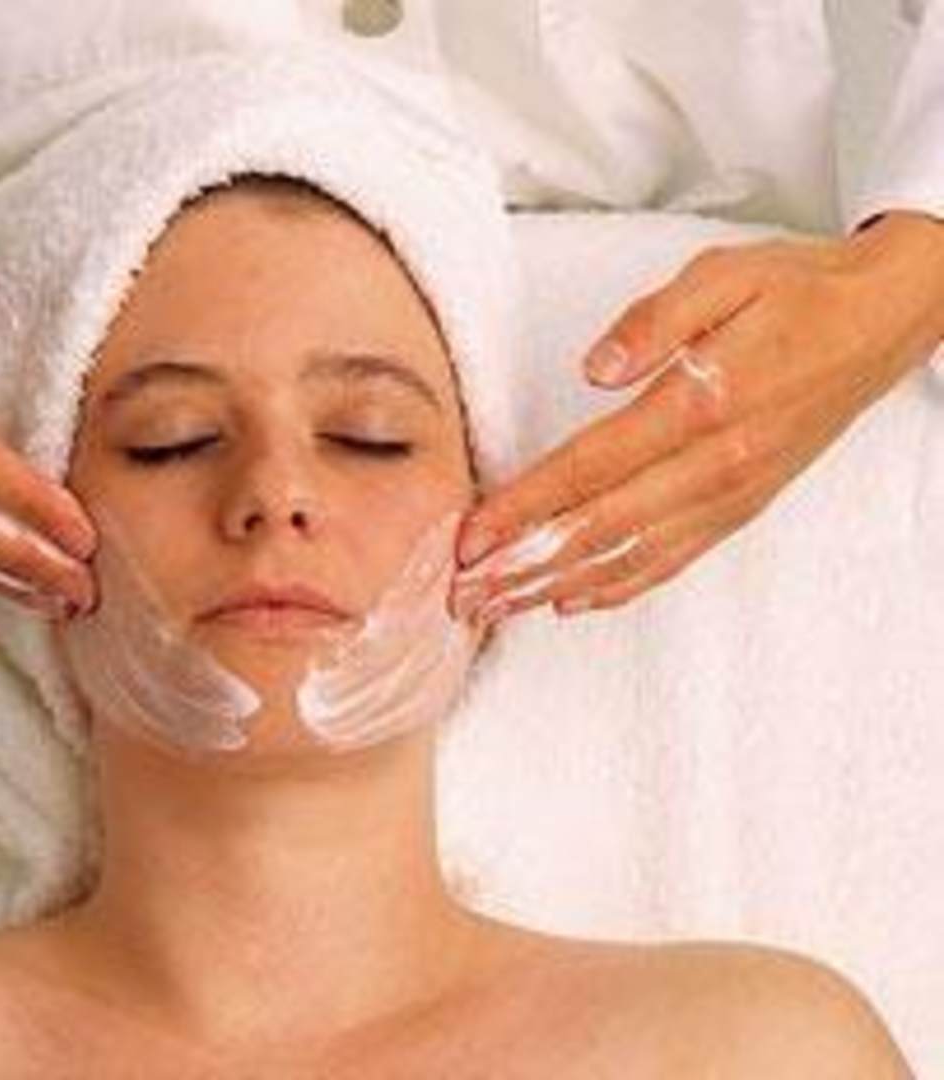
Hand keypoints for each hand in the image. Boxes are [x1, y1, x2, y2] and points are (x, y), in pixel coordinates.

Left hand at [450, 211, 943, 627]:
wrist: (879, 321)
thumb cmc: (794, 292)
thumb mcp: (723, 274)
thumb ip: (654, 322)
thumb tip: (594, 370)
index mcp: (701, 405)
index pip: (590, 468)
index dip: (524, 507)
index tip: (471, 536)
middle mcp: (716, 464)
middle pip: (599, 528)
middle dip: (523, 565)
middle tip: (463, 594)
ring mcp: (730, 494)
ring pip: (630, 557)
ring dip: (556, 588)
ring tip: (497, 609)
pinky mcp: (739, 507)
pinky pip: (670, 560)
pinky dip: (618, 587)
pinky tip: (572, 601)